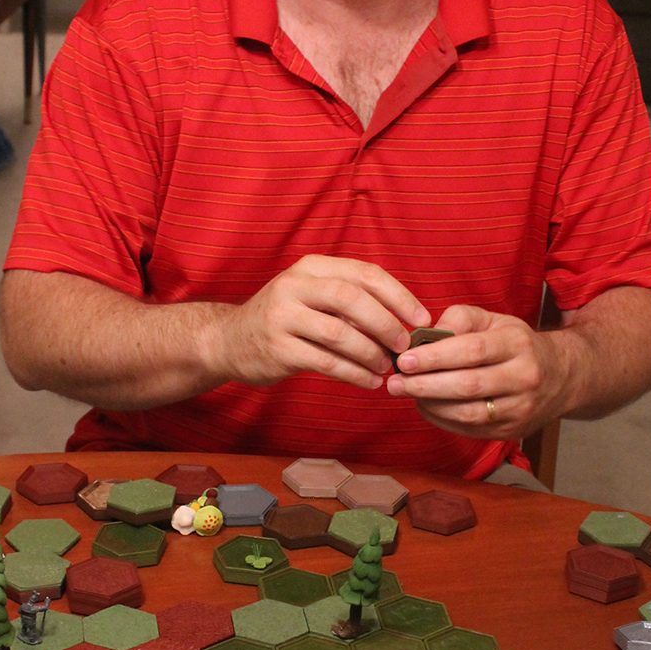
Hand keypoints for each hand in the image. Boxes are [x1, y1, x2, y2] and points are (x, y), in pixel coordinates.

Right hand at [212, 255, 429, 389]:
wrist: (228, 340)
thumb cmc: (285, 318)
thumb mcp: (312, 295)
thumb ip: (350, 299)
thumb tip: (405, 318)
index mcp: (311, 268)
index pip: (365, 273)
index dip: (399, 296)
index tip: (423, 318)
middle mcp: (294, 286)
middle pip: (352, 299)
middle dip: (386, 324)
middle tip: (406, 346)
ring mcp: (282, 317)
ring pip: (339, 333)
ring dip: (371, 353)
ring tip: (387, 368)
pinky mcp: (278, 349)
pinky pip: (325, 362)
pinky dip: (353, 374)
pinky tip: (369, 382)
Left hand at [385, 303, 568, 438]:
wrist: (561, 376)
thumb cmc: (515, 344)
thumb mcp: (494, 320)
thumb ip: (460, 318)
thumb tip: (427, 335)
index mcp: (518, 344)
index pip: (473, 351)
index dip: (435, 357)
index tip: (404, 359)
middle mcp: (524, 378)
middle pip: (468, 386)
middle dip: (425, 385)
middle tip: (394, 382)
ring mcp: (519, 409)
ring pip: (468, 413)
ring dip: (430, 405)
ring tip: (404, 393)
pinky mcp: (511, 431)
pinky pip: (469, 428)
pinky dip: (441, 418)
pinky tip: (424, 405)